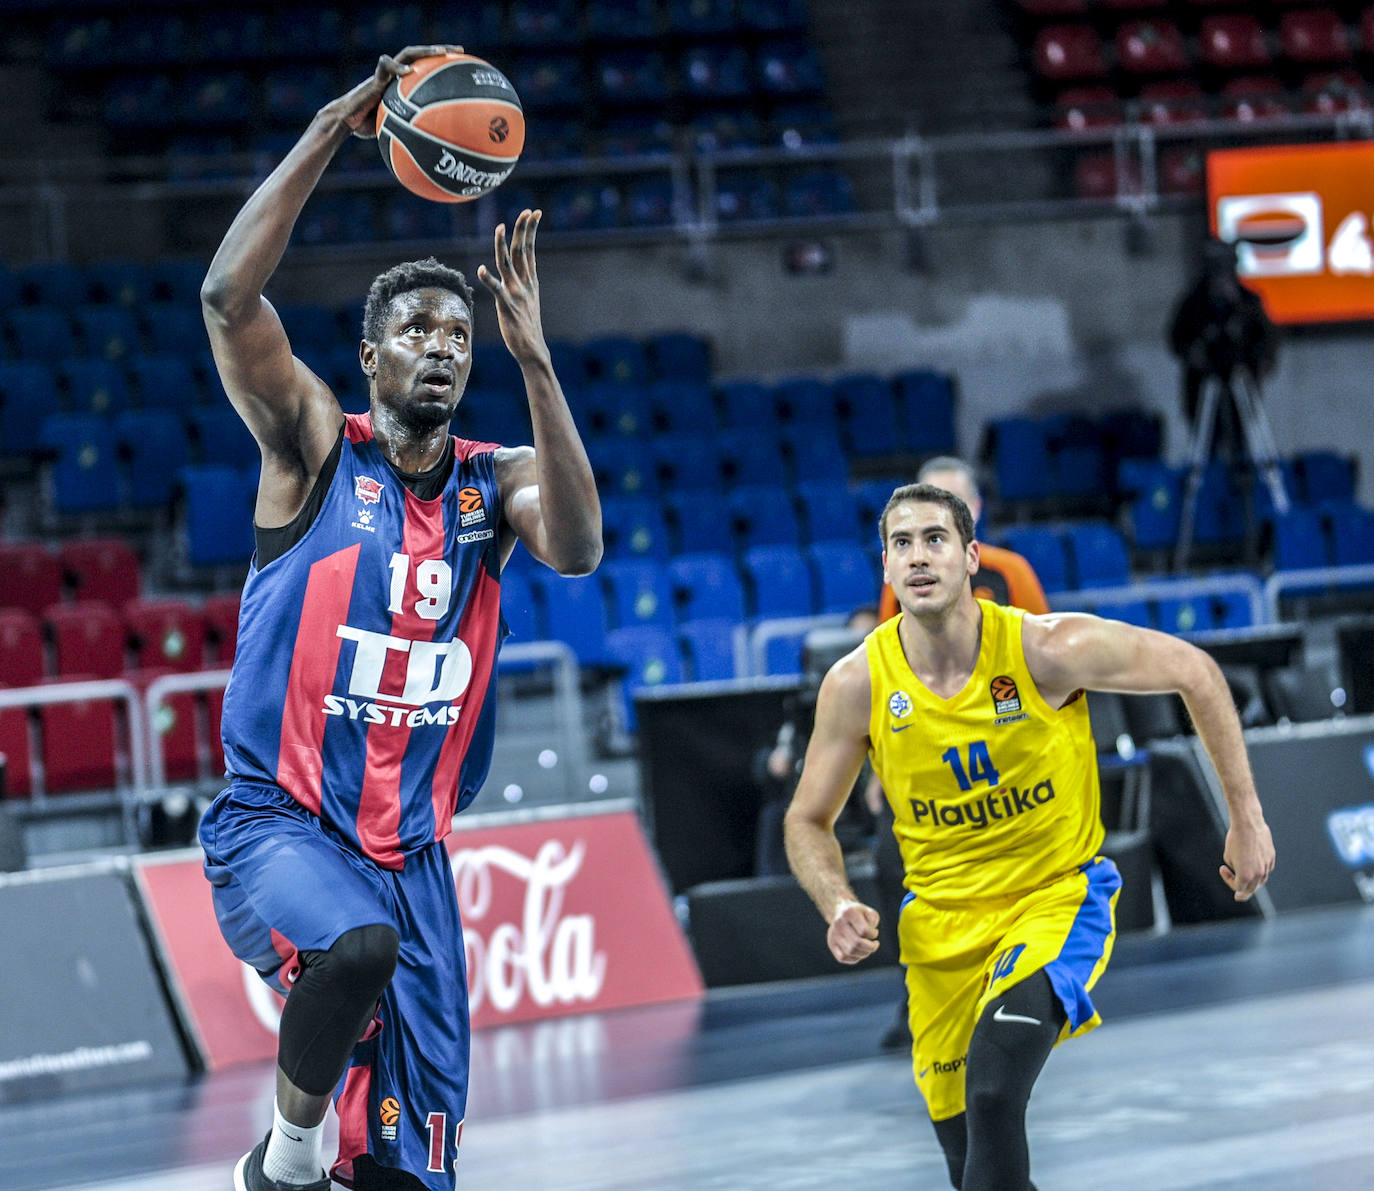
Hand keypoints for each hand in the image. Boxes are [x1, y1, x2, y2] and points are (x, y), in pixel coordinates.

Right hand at [327, 45, 464, 137]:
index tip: (463, 65)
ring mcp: (386, 74)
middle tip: (460, 51)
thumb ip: (414, 130)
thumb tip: (436, 148)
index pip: (425, 67)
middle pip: (421, 55)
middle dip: (441, 51)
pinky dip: (398, 68)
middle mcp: (397, 75)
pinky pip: (385, 66)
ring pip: (407, 54)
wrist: (346, 121)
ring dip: (425, 51)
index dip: (442, 65)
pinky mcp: (374, 78)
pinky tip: (409, 72)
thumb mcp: (397, 129)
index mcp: (403, 84)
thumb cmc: (369, 127)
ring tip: (442, 53)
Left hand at [478, 210, 549, 367]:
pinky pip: (496, 290)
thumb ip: (524, 282)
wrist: (533, 350)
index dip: (530, 230)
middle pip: (522, 251)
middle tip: (526, 211)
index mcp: (531, 281)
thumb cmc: (528, 327)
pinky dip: (489, 280)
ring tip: (500, 228)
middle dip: (524, 230)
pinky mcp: (507, 306)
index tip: (534, 213)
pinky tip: (481, 270)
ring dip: (503, 246)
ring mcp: (516, 294)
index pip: (529, 250)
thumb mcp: (529, 299)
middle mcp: (525, 284)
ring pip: (508, 264)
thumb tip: (522, 269)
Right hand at [826, 899, 878, 963]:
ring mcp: (833, 934)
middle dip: (871, 947)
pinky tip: (860, 952)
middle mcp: (838, 923)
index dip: (873, 935)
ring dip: (864, 953)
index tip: (875, 932)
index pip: (864, 931)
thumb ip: (873, 919)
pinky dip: (854, 958)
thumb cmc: (859, 914)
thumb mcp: (869, 912)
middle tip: (875, 944)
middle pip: (857, 943)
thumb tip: (871, 932)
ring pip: (850, 952)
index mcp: (848, 913)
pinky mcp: (831, 944)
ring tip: (868, 948)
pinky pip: (843, 958)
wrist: (841, 912)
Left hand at [1220, 818, 1274, 900]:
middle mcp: (1259, 874)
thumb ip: (1235, 868)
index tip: (1223, 869)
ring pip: (1261, 880)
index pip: (1238, 889)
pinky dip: (1259, 870)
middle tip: (1237, 892)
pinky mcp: (1271, 858)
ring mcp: (1267, 866)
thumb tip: (1241, 871)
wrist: (1248, 823)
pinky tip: (1252, 863)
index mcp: (1245, 876)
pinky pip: (1266, 869)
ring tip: (1243, 876)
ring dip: (1252, 881)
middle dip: (1243, 890)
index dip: (1228, 880)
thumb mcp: (1228, 856)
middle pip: (1251, 889)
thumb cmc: (1235, 839)